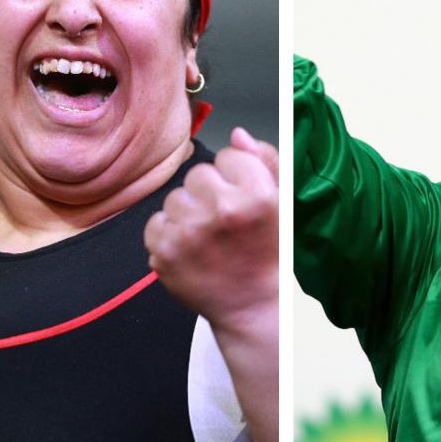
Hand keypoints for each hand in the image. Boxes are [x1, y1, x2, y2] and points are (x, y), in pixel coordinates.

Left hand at [144, 127, 277, 328]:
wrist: (254, 307)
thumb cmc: (271, 253)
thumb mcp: (284, 203)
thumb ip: (266, 161)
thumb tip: (238, 134)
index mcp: (257, 194)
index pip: (229, 156)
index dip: (237, 177)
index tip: (245, 201)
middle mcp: (222, 210)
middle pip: (198, 173)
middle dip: (210, 193)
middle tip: (226, 222)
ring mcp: (189, 233)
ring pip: (175, 197)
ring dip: (188, 213)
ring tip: (209, 238)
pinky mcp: (164, 252)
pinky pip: (156, 222)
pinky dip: (169, 234)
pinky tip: (191, 249)